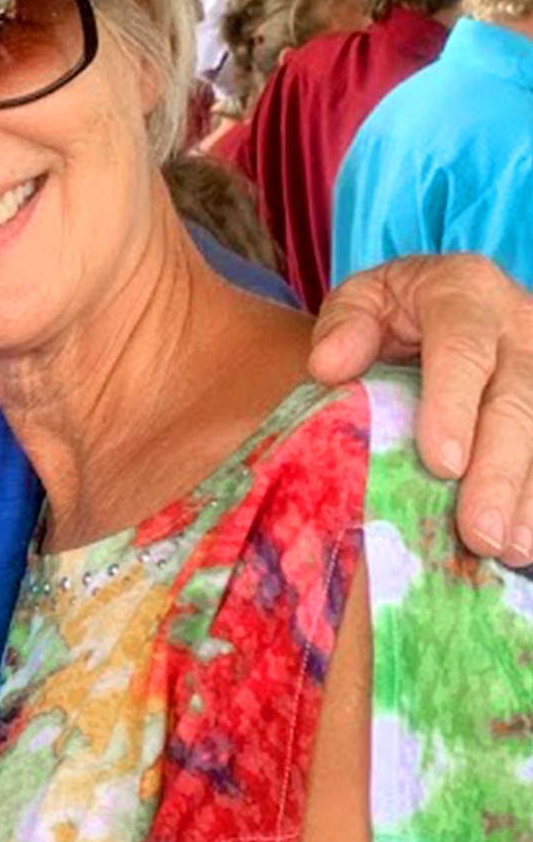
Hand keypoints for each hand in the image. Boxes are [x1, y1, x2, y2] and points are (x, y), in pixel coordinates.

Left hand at [313, 252, 532, 560]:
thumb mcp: (362, 299)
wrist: (443, 302)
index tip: (441, 464)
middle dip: (499, 472)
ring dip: (530, 496)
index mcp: (467, 292)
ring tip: (508, 549)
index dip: (454, 406)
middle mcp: (521, 326)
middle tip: (477, 532)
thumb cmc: (395, 311)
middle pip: (517, 402)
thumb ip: (345, 326)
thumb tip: (328, 366)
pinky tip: (527, 544)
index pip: (463, 348)